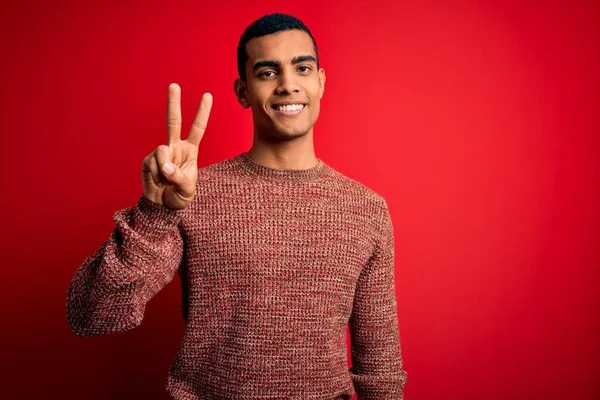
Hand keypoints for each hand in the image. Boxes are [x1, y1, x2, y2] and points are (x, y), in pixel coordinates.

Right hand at [141, 83, 212, 209]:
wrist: (162, 206)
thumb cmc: (179, 196)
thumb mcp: (187, 189)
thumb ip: (178, 177)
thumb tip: (165, 165)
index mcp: (190, 150)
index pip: (197, 128)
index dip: (202, 113)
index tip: (207, 95)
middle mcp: (175, 147)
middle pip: (173, 121)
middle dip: (173, 103)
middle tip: (174, 85)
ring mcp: (161, 152)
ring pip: (162, 151)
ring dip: (165, 169)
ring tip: (166, 181)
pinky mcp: (148, 160)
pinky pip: (152, 163)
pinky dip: (156, 175)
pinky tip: (157, 181)